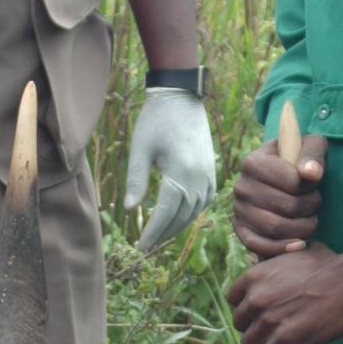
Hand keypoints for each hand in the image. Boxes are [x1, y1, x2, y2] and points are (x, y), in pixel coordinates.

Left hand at [123, 89, 216, 251]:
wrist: (181, 97)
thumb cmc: (156, 120)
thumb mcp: (140, 149)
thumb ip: (136, 180)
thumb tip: (130, 210)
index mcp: (181, 172)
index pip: (166, 212)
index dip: (154, 231)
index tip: (141, 245)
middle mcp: (200, 176)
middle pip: (182, 215)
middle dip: (164, 232)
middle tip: (147, 244)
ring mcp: (209, 173)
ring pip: (196, 210)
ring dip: (179, 224)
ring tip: (161, 233)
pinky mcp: (212, 169)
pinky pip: (206, 199)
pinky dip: (193, 211)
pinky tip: (181, 216)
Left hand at [227, 245, 342, 343]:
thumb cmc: (332, 265)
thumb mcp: (298, 252)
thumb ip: (284, 257)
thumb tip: (292, 250)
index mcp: (255, 276)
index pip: (233, 299)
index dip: (245, 309)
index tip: (255, 315)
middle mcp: (255, 298)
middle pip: (240, 324)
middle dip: (252, 329)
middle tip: (266, 336)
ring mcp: (267, 321)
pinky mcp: (283, 342)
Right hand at [232, 135, 327, 256]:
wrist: (282, 178)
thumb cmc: (299, 161)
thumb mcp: (311, 146)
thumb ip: (314, 153)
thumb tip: (310, 173)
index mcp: (253, 162)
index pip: (292, 181)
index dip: (310, 186)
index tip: (313, 183)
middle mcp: (241, 186)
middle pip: (286, 207)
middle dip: (310, 208)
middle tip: (315, 204)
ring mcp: (239, 209)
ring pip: (275, 228)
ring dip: (303, 228)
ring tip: (310, 220)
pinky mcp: (240, 229)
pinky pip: (258, 246)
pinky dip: (281, 248)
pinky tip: (300, 245)